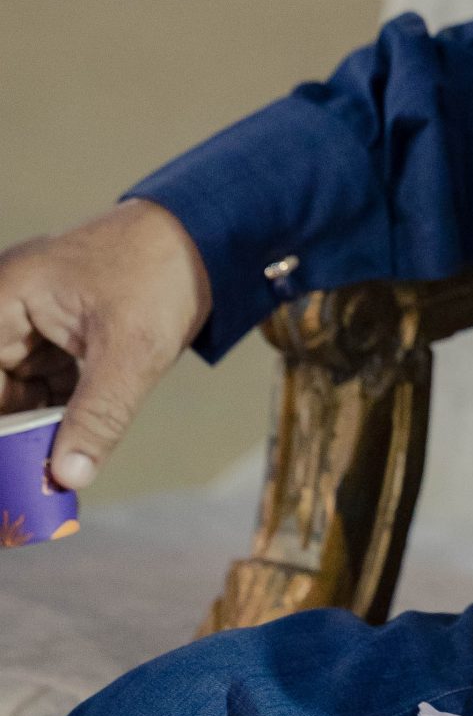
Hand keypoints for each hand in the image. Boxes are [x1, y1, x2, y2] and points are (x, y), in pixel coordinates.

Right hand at [0, 201, 211, 490]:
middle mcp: (8, 305)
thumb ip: (97, 416)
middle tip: (31, 479)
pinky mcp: (59, 332)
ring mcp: (33, 318)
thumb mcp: (131, 351)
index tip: (12, 463)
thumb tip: (65, 476)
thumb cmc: (163, 274)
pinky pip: (42, 382)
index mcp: (6, 296)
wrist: (209, 236)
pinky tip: (72, 443)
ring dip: (32, 428)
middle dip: (13, 431)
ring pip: (16, 391)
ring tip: (46, 471)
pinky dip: (55, 413)